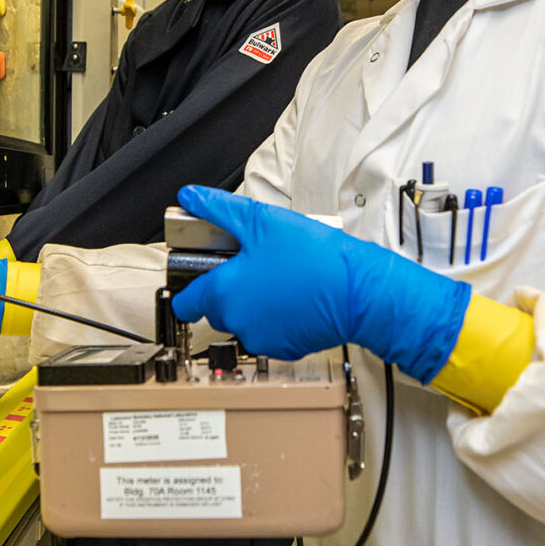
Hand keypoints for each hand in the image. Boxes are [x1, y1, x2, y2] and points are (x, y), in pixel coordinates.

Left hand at [171, 185, 471, 381]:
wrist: (358, 292)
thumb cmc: (313, 257)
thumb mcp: (260, 219)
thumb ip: (218, 210)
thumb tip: (191, 196)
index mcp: (223, 293)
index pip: (186, 303)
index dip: (189, 287)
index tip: (199, 276)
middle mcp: (237, 322)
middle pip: (217, 310)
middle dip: (228, 290)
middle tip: (251, 264)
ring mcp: (262, 339)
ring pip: (244, 321)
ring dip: (253, 304)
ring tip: (277, 276)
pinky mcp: (286, 349)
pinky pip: (270, 332)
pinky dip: (276, 317)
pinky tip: (293, 294)